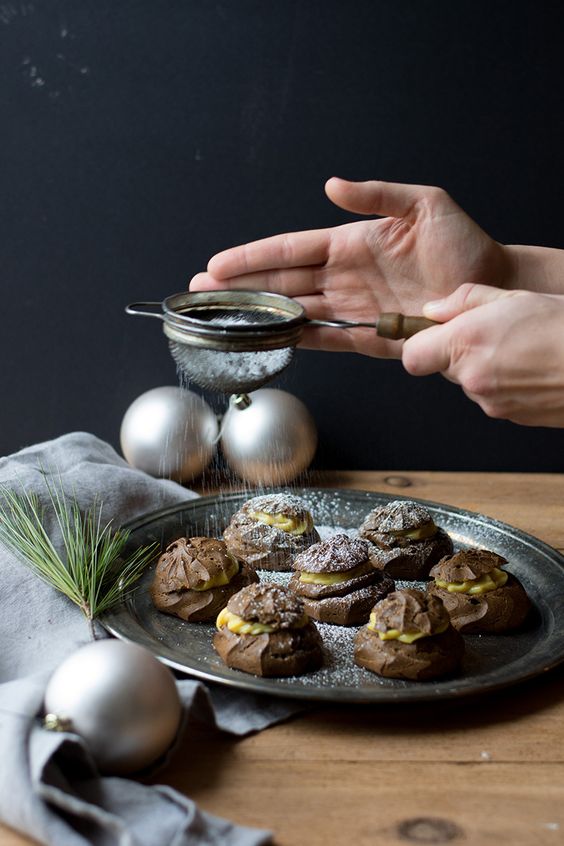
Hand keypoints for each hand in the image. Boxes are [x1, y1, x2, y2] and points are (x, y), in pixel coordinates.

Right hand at [190, 178, 509, 356]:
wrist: (491, 289)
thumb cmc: (463, 245)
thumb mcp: (424, 204)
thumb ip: (377, 195)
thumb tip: (332, 186)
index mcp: (352, 243)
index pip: (292, 249)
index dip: (254, 256)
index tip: (218, 262)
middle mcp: (346, 277)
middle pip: (283, 282)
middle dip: (241, 286)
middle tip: (201, 290)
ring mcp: (354, 309)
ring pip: (295, 311)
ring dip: (259, 314)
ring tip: (223, 317)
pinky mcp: (369, 338)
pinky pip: (325, 339)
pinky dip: (297, 340)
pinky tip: (268, 339)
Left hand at [402, 283, 563, 426]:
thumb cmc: (563, 327)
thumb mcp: (514, 297)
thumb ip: (465, 301)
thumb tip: (433, 310)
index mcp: (466, 343)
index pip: (413, 356)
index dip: (422, 344)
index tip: (438, 333)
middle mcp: (472, 378)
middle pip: (445, 368)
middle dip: (461, 352)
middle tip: (496, 333)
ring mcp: (491, 403)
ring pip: (472, 383)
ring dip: (487, 367)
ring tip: (524, 349)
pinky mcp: (511, 417)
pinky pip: (495, 398)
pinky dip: (507, 384)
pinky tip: (534, 368)